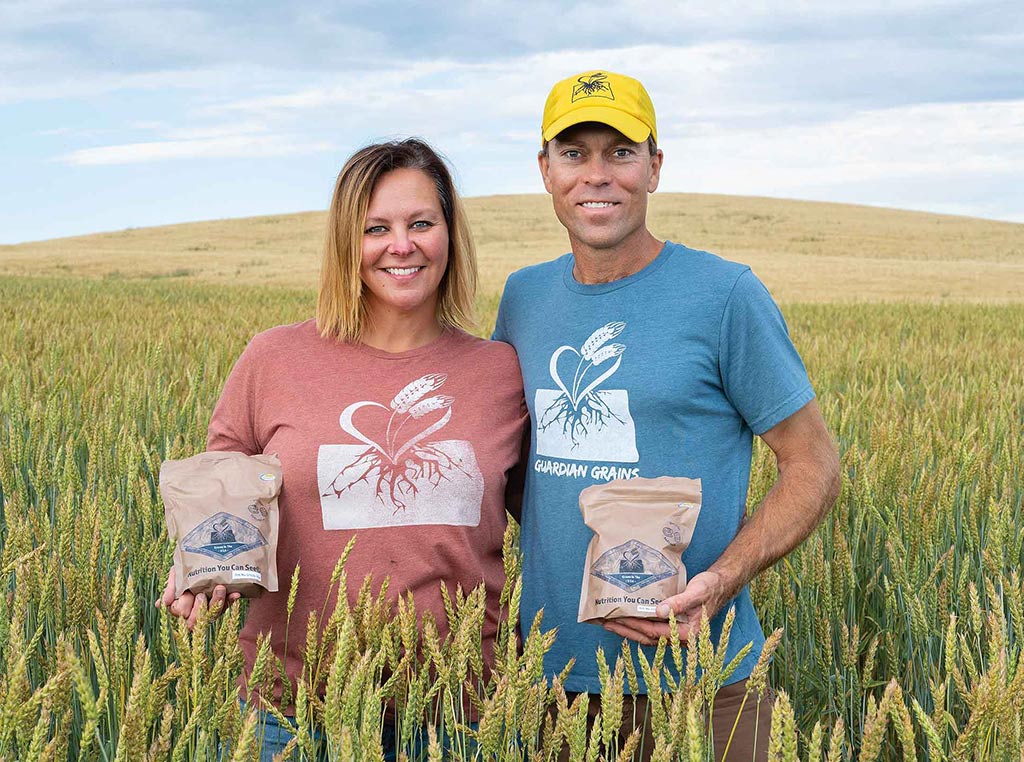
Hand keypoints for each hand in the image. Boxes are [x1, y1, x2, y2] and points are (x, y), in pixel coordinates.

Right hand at [155, 568, 239, 629]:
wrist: (207, 554)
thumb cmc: (187, 566)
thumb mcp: (176, 573)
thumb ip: (170, 586)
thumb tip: (163, 603)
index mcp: (180, 605)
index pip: (180, 613)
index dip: (184, 607)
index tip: (188, 595)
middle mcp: (194, 609)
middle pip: (196, 620)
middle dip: (200, 609)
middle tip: (201, 595)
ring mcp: (209, 607)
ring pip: (213, 614)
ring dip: (217, 602)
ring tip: (220, 588)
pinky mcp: (223, 602)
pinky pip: (228, 605)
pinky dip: (231, 600)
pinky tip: (236, 593)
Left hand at [601, 570, 726, 645]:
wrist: (719, 586)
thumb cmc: (710, 588)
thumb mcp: (696, 593)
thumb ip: (679, 603)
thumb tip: (659, 611)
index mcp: (688, 634)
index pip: (655, 632)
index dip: (636, 626)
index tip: (618, 619)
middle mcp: (681, 638)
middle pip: (648, 638)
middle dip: (626, 630)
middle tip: (605, 622)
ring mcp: (676, 634)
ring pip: (648, 636)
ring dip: (629, 630)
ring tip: (609, 623)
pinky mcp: (673, 627)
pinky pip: (652, 630)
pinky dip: (638, 626)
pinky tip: (626, 620)